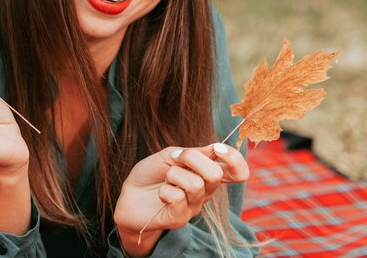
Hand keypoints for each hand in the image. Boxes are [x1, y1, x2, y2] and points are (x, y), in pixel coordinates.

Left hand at [113, 144, 248, 254]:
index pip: (237, 172)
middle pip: (215, 174)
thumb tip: (214, 149)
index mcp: (206, 173)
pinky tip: (160, 194)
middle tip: (175, 159)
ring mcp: (194, 206)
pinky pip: (178, 198)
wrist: (129, 194)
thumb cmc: (151, 173)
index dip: (234, 158)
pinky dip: (165, 190)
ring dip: (173, 175)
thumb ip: (193, 153)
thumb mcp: (170, 155)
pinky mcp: (180, 219)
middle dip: (191, 159)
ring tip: (165, 179)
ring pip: (194, 185)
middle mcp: (205, 191)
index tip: (217, 148)